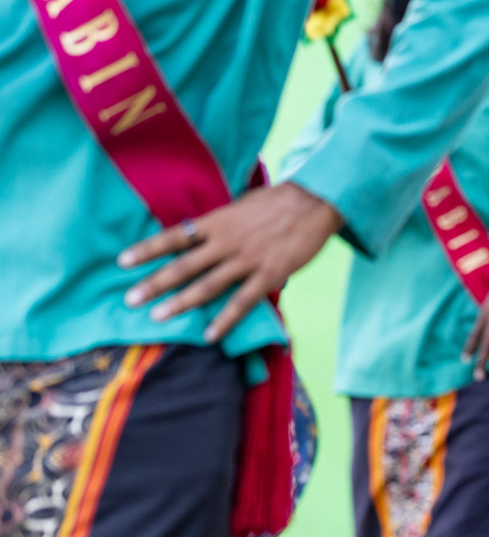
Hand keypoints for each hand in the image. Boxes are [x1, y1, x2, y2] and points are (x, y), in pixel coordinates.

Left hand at [119, 181, 342, 342]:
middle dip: (154, 283)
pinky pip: (242, 302)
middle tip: (130, 299)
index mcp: (219, 221)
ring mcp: (247, 260)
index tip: (122, 261)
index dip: (147, 249)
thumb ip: (222, 222)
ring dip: (180, 303)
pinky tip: (209, 335)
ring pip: (207, 285)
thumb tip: (201, 232)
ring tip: (157, 318)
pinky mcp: (269, 274)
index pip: (175, 236)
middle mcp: (227, 242)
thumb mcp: (243, 204)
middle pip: (183, 265)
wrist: (317, 201)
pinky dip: (225, 320)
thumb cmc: (280, 200)